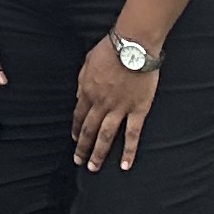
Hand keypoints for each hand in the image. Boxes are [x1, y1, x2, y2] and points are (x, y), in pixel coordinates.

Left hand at [73, 40, 160, 169]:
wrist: (133, 45)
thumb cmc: (111, 48)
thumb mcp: (88, 61)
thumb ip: (82, 80)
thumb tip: (78, 96)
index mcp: (88, 90)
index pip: (79, 115)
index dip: (76, 129)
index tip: (74, 140)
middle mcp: (101, 103)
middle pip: (89, 130)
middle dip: (83, 148)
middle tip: (79, 161)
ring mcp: (119, 108)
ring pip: (105, 136)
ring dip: (98, 154)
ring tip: (93, 168)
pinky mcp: (138, 110)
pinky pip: (132, 134)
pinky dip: (128, 151)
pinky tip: (124, 165)